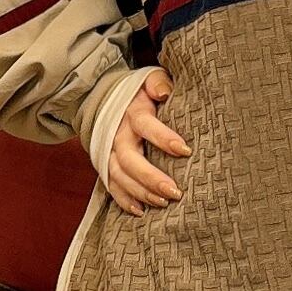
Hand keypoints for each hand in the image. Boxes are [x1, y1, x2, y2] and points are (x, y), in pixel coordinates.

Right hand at [105, 70, 188, 215]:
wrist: (106, 99)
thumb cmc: (140, 93)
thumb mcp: (149, 79)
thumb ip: (159, 83)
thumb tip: (164, 92)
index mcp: (132, 112)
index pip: (146, 124)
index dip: (163, 137)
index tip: (185, 150)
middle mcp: (117, 134)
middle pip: (130, 159)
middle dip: (151, 177)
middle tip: (175, 192)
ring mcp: (109, 152)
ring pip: (120, 176)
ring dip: (140, 192)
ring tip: (163, 203)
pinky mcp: (106, 165)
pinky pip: (111, 185)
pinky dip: (123, 200)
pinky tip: (140, 211)